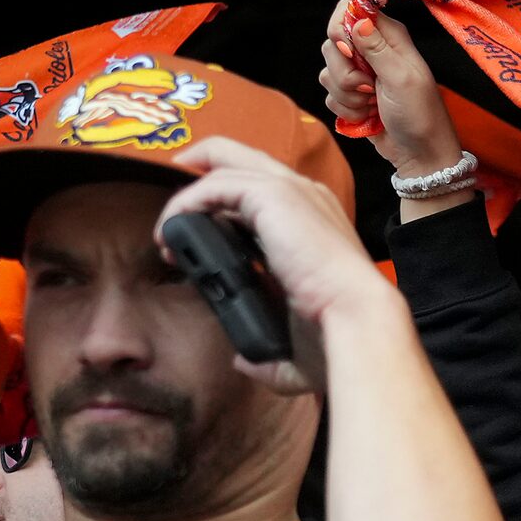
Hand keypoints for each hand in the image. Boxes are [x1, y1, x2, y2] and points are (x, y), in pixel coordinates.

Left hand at [156, 137, 388, 393]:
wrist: (355, 321)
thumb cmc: (337, 334)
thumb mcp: (296, 346)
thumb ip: (267, 355)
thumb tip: (243, 363)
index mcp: (316, 223)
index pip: (262, 194)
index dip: (224, 209)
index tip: (195, 238)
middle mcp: (307, 197)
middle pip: (243, 157)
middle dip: (203, 167)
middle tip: (173, 202)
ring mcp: (292, 190)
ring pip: (225, 161)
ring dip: (187, 197)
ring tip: (165, 233)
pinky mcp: (273, 195)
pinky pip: (214, 184)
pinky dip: (186, 204)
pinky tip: (172, 234)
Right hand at [316, 0, 463, 176]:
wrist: (420, 155)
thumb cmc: (421, 116)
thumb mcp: (402, 79)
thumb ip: (377, 48)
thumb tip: (356, 20)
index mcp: (389, 37)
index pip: (348, 11)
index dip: (340, 30)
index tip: (349, 52)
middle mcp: (372, 50)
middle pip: (332, 44)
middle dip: (344, 72)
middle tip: (370, 87)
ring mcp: (360, 73)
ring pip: (328, 71)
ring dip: (347, 95)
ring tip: (374, 105)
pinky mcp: (351, 95)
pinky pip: (329, 94)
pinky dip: (346, 109)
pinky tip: (368, 115)